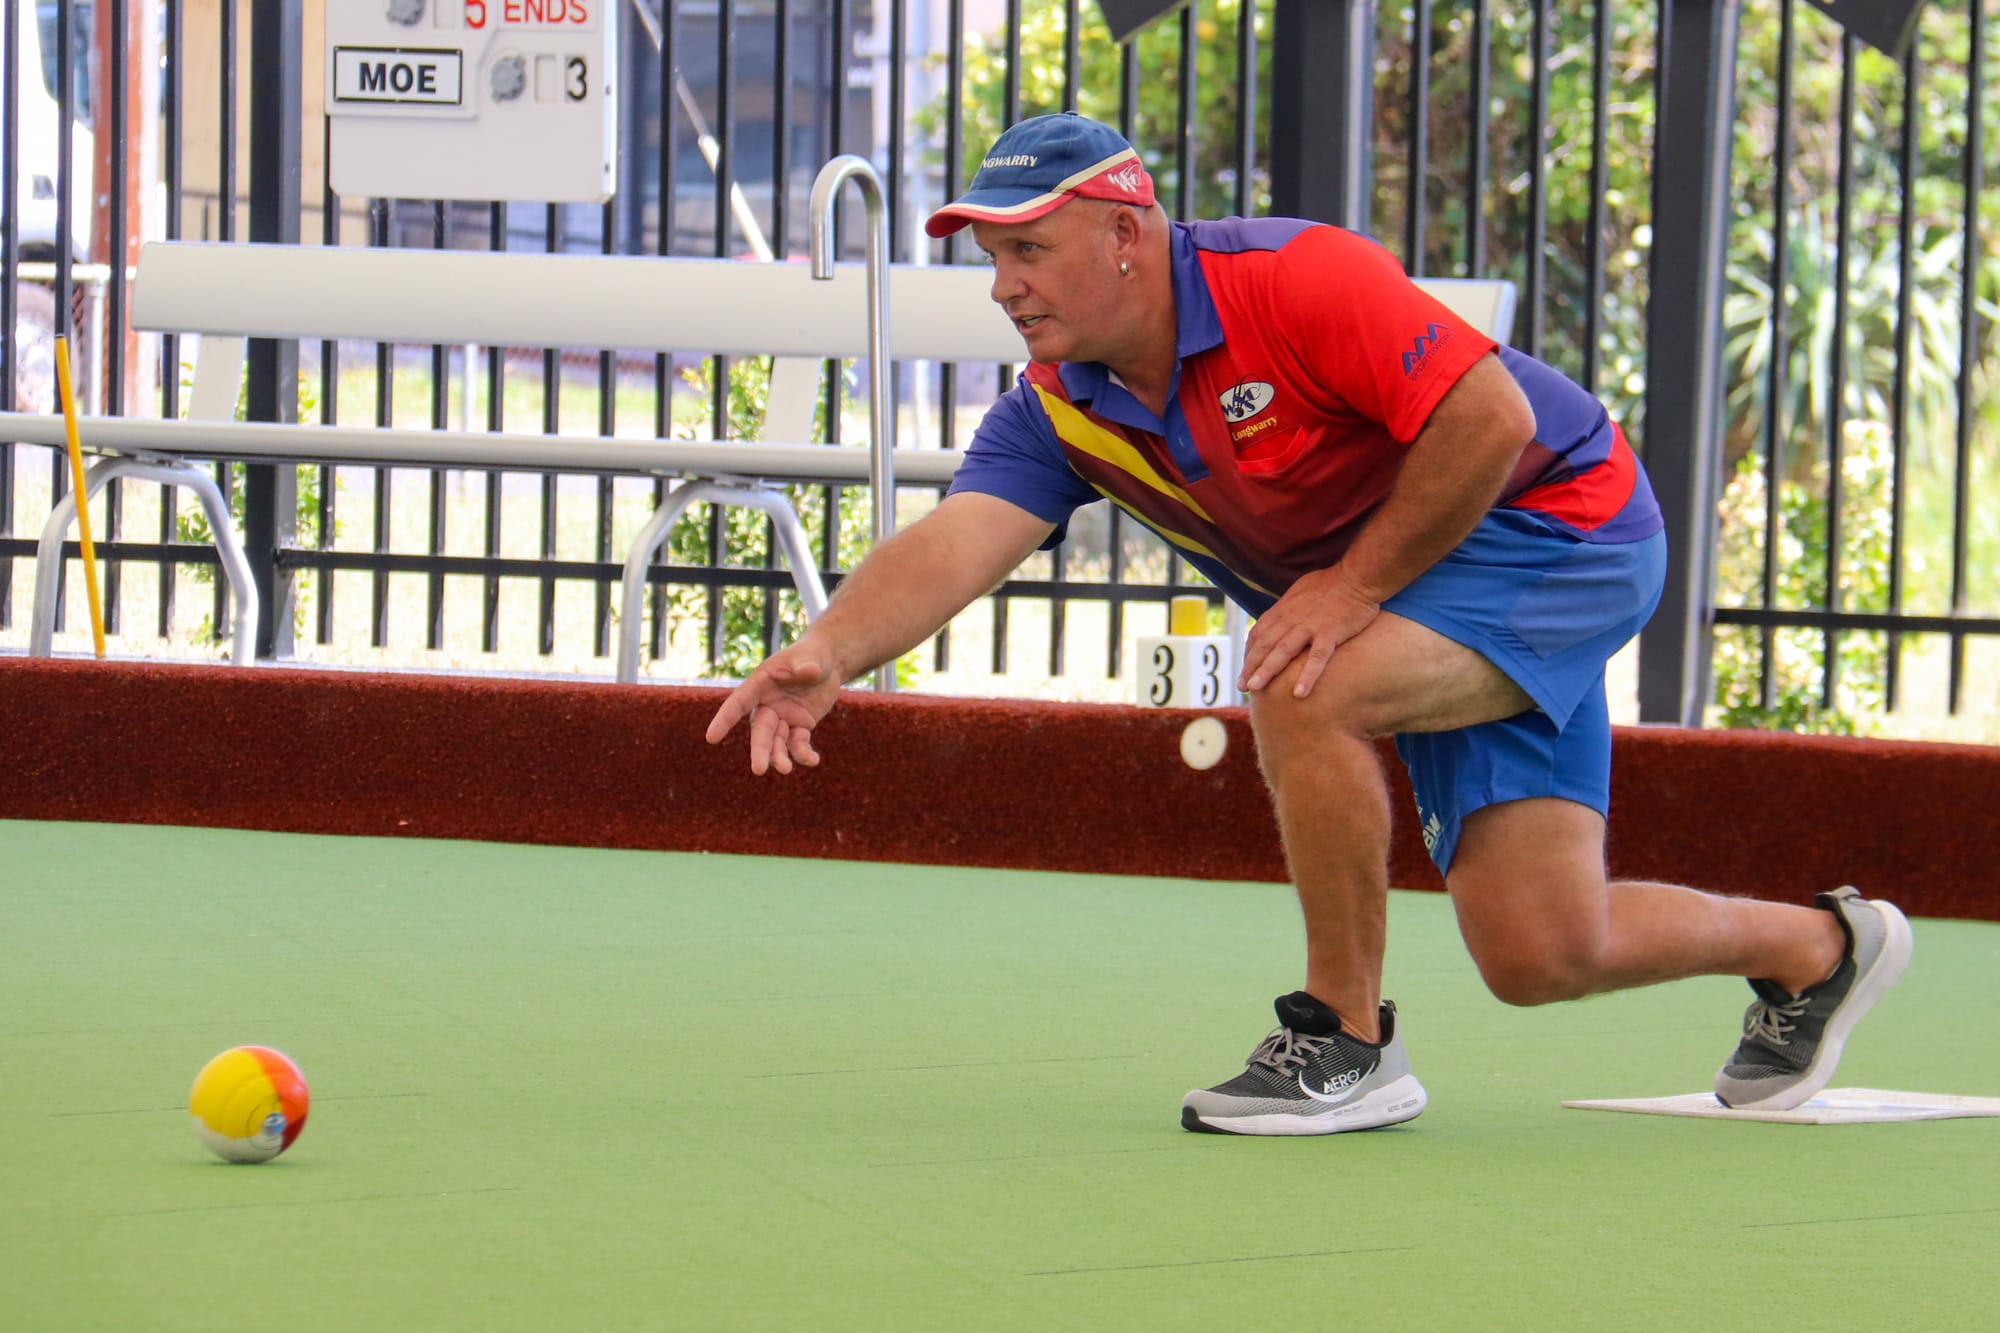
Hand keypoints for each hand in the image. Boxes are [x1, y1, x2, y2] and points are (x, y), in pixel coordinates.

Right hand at [704, 640, 845, 774]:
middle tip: (758, 769)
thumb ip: (807, 664)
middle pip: (760, 731)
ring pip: (777, 742)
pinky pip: (798, 743)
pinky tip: (813, 760)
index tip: (711, 738)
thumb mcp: (811, 656)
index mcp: (760, 684)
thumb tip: (809, 670)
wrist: (828, 663)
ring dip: (779, 757)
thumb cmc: (813, 654)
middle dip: (759, 750)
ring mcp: (783, 717)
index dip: (725, 720)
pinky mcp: (800, 726)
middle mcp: (767, 704)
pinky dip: (803, 753)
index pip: (738, 703)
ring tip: (786, 769)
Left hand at [1237, 566, 1380, 697]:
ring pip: (1283, 651)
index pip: (1258, 634)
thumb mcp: (1299, 592)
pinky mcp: (1330, 633)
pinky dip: (1307, 675)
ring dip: (1267, 670)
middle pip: (1265, 645)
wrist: (1356, 576)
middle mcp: (1291, 618)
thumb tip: (1279, 620)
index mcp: (1283, 610)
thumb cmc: (1331, 583)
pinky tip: (1299, 693)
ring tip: (1256, 689)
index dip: (1250, 653)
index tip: (1246, 671)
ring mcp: (1310, 626)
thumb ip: (1287, 608)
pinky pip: (1317, 657)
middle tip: (1242, 687)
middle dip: (1250, 666)